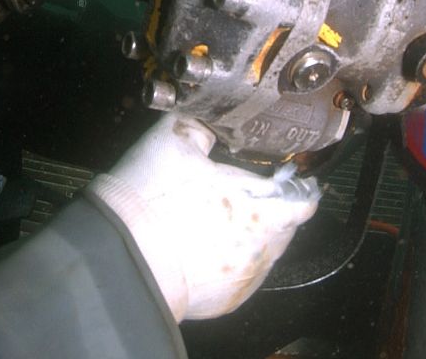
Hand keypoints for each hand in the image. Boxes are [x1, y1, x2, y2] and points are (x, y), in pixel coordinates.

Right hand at [87, 115, 319, 319]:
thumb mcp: (171, 138)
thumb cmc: (152, 197)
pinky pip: (238, 279)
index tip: (286, 182)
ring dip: (248, 239)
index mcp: (262, 210)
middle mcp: (262, 249)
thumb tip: (208, 123)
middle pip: (284, 228)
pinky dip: (227, 264)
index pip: (305, 200)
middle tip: (237, 199)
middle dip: (268, 212)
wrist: (121, 255)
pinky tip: (202, 251)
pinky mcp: (226, 303)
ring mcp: (244, 279)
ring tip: (214, 226)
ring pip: (262, 254)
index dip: (297, 187)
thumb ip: (200, 125)